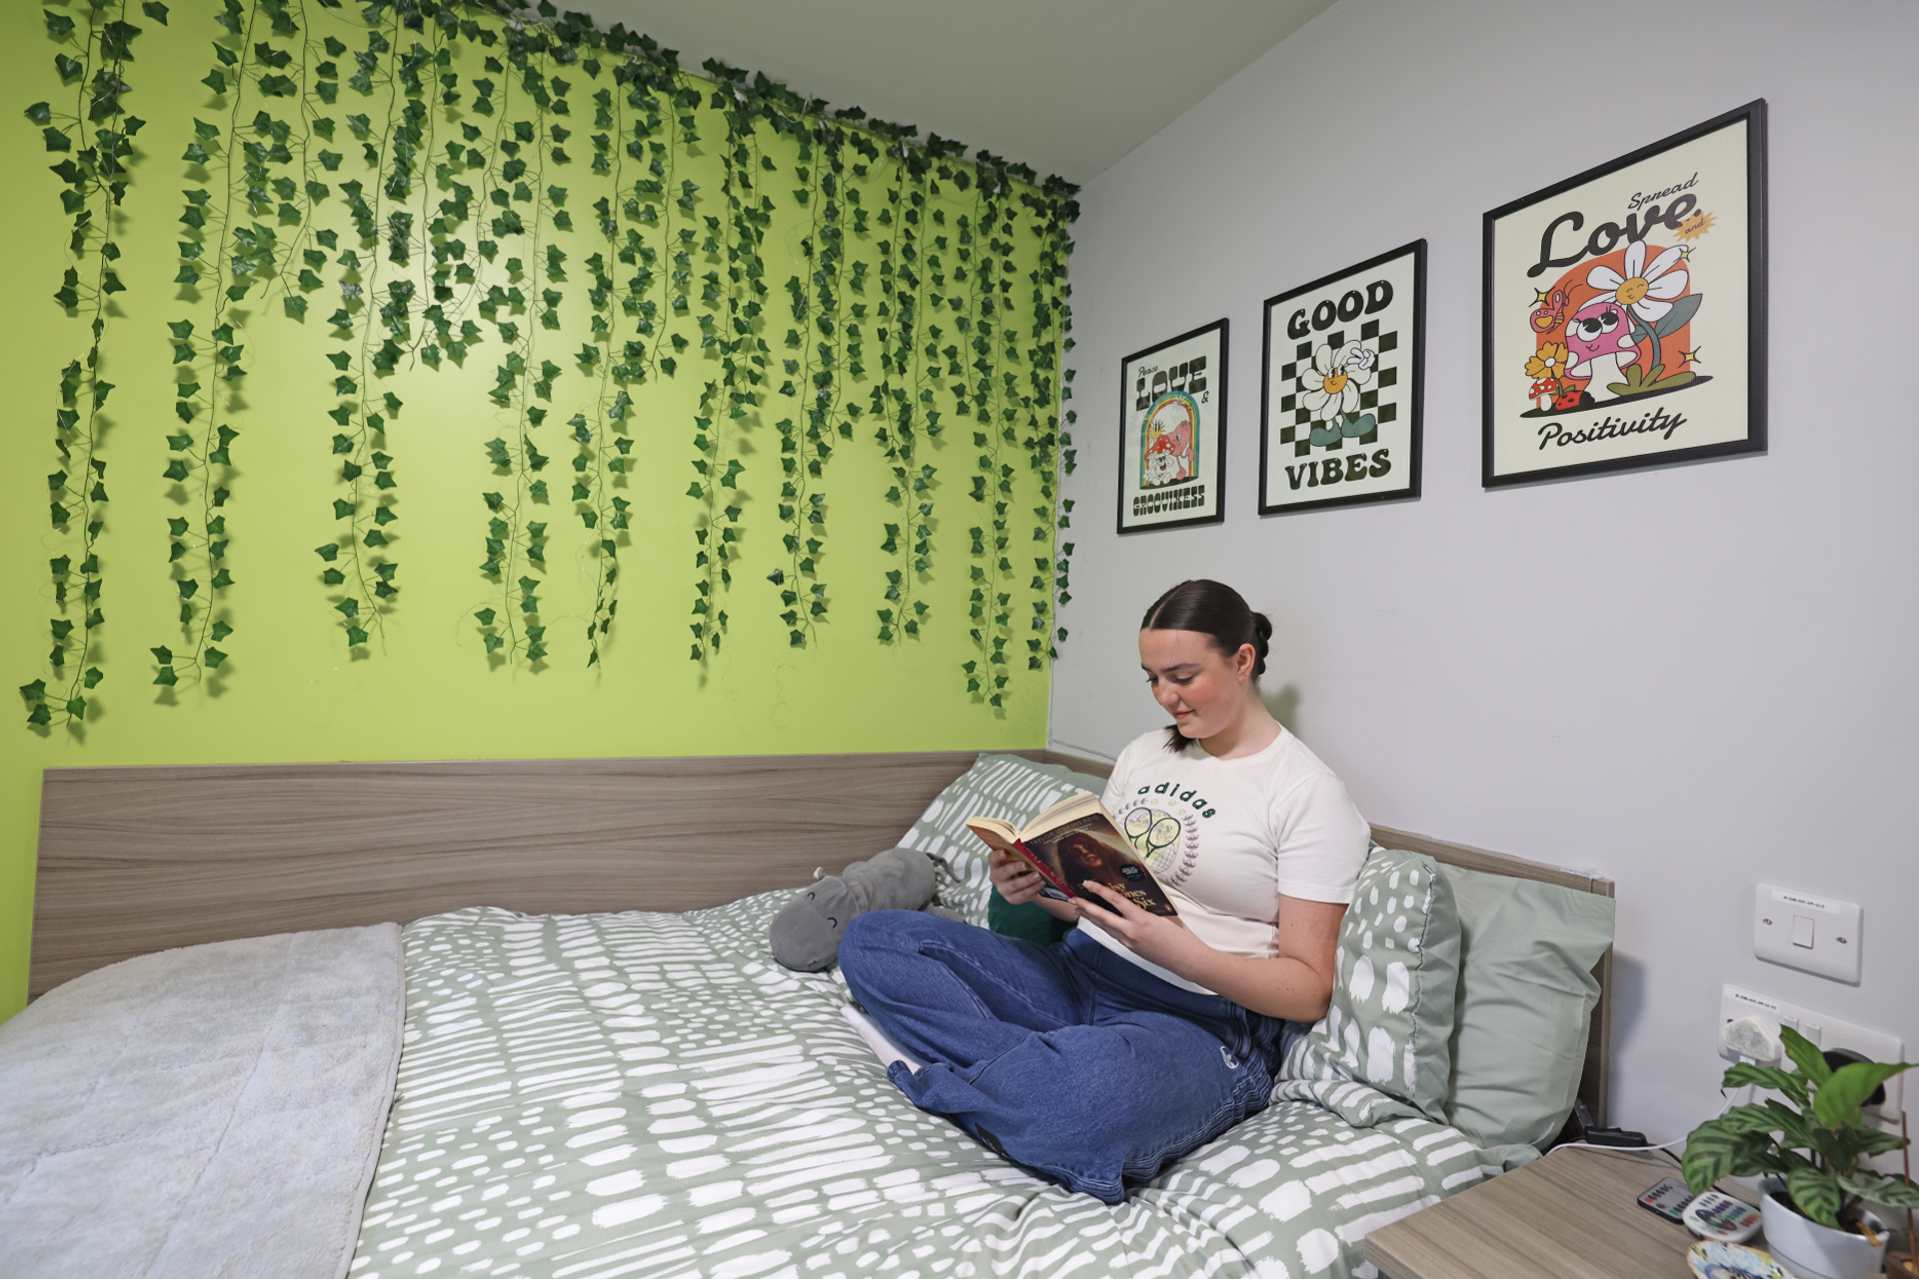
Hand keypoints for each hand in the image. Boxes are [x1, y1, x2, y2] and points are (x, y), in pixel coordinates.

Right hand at [988, 849, 1046, 905]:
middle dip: (1014, 868)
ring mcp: (1003, 889)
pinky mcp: (1012, 898)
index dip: (997, 856)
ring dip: (1027, 880)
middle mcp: (996, 877)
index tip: (1004, 852)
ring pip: (1014, 885)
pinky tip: (1041, 883)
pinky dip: (1033, 889)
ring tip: (1038, 875)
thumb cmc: (1019, 864)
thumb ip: (1021, 853)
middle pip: (1003, 872)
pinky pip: (1022, 895)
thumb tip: (1031, 850)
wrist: (1022, 880)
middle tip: (1024, 865)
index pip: (993, 858)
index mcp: (996, 863)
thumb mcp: (1018, 857)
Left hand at [1078, 882, 1204, 973]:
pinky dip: (1104, 926)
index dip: (1099, 891)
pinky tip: (1100, 921)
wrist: (1186, 960)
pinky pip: (1114, 934)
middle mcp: (1131, 932)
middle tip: (1072, 899)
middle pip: (1102, 918)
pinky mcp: (1131, 949)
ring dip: (1091, 917)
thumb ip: (1149, 906)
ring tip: (1079, 909)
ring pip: (1105, 927)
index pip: (1115, 901)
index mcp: (1141, 920)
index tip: (1087, 884)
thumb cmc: (1180, 936)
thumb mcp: (1166, 915)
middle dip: (1085, 907)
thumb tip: (1138, 897)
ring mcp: (1129, 942)